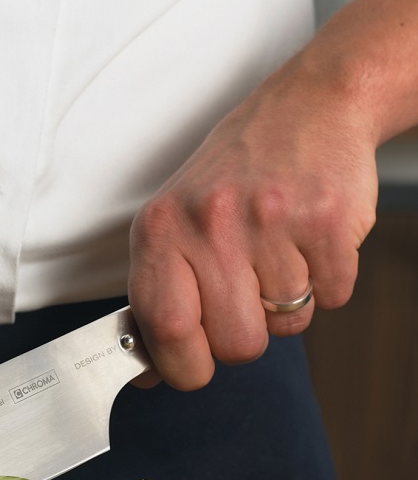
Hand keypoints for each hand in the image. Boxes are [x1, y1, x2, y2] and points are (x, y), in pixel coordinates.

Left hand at [127, 0, 417, 388]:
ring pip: (288, 326)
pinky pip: (334, 298)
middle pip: (235, 343)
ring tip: (277, 251)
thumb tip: (145, 371)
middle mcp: (209, 222)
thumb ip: (157, 293)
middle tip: (246, 293)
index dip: (181, 366)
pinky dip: (327, 283)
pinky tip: (308, 241)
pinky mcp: (326, 222)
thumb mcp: (173, 221)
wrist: (307, 107)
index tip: (191, 369)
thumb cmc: (232, 175)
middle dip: (245, 336)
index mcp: (160, 228)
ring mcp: (270, 221)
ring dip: (288, 304)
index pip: (163, 326)